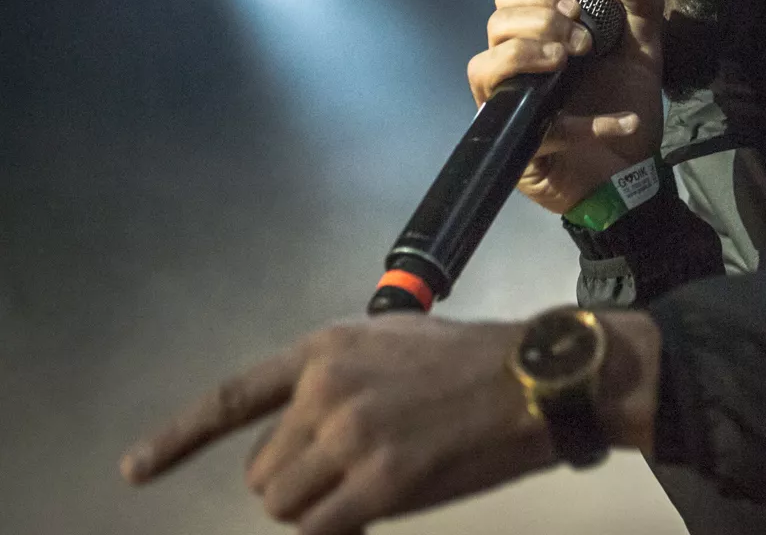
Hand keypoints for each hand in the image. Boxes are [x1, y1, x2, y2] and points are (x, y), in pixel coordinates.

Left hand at [119, 311, 661, 534]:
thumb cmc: (477, 361)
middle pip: (265, 473)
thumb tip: (306, 439)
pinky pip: (324, 531)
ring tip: (371, 487)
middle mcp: (327, 390)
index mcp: (327, 349)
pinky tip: (373, 513)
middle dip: (298, 484)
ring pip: (287, 507)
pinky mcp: (380, 484)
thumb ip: (339, 379)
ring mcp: (351, 437)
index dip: (177, 438)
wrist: (537, 378)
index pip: (234, 397)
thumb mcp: (396, 342)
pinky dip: (341, 530)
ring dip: (319, 510)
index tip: (135, 470)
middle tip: (351, 475)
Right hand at [467, 0, 664, 213]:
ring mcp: (509, 111)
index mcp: (535, 43)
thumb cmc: (624, 104)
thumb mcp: (641, 52)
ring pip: (483, 70)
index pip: (507, 2)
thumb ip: (640, 9)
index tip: (576, 9)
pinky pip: (538, 130)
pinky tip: (622, 121)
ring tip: (565, 63)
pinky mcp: (520, 152)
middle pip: (494, 28)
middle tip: (581, 43)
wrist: (634, 171)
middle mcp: (513, 74)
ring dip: (524, 55)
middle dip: (538, 23)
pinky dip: (582, 125)